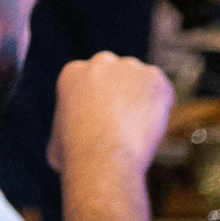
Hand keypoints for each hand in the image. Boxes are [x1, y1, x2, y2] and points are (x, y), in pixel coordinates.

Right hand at [48, 53, 175, 178]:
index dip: (101, 100)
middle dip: (121, 92)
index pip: (92, 80)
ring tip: (140, 128)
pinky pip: (163, 90)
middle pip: (117, 73)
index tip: (106, 118)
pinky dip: (162, 106)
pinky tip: (154, 125)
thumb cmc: (77, 157)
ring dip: (142, 99)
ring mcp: (129, 68)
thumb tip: (66, 142)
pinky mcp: (154, 78)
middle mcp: (100, 62)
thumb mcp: (56, 144)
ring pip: (141, 81)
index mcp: (73, 73)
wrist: (102, 158)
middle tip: (127, 120)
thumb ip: (65, 132)